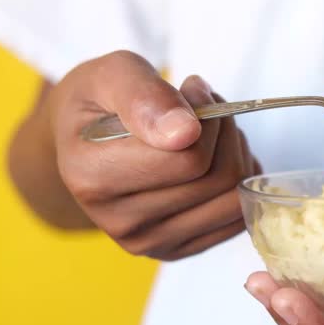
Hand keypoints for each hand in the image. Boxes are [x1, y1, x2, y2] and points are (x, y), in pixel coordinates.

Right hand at [48, 50, 258, 259]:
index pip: (188, 158)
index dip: (205, 116)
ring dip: (235, 155)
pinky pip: (235, 218)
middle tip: (204, 106)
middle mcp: (117, 222)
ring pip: (231, 200)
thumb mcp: (113, 74)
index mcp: (91, 177)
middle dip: (222, 130)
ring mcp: (148, 243)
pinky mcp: (176, 250)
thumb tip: (184, 132)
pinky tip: (214, 159)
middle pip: (215, 179)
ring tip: (208, 131)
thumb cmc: (100, 102)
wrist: (86, 141)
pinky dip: (237, 181)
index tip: (192, 89)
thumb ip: (145, 96)